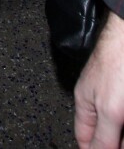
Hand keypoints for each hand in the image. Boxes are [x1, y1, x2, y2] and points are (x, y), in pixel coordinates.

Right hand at [74, 10, 123, 147]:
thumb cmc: (116, 62)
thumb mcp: (108, 109)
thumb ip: (103, 136)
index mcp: (85, 103)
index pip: (85, 139)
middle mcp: (99, 98)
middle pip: (107, 132)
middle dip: (114, 140)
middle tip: (121, 139)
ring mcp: (116, 92)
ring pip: (119, 120)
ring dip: (122, 130)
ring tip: (123, 119)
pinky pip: (123, 108)